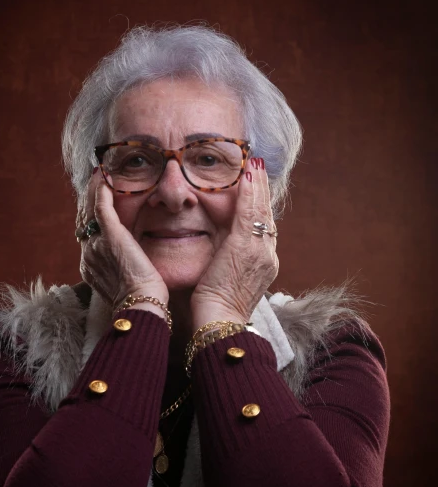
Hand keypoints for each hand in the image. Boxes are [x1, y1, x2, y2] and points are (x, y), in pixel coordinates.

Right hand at [79, 169, 168, 309]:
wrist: (141, 303)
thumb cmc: (141, 299)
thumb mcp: (125, 281)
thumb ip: (122, 268)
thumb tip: (131, 260)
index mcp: (90, 266)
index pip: (86, 235)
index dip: (89, 217)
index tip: (95, 203)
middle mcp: (88, 254)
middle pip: (83, 221)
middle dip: (87, 201)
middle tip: (95, 182)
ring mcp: (96, 244)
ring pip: (88, 212)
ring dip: (92, 192)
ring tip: (97, 176)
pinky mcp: (110, 236)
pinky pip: (101, 207)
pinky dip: (101, 191)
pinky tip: (105, 178)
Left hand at [190, 156, 278, 327]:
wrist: (219, 322)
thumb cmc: (217, 308)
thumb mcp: (228, 280)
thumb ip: (229, 260)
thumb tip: (222, 247)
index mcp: (264, 264)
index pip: (266, 229)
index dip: (262, 207)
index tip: (258, 190)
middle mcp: (268, 256)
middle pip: (268, 216)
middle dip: (263, 191)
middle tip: (258, 168)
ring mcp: (260, 251)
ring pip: (262, 211)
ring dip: (258, 185)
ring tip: (254, 164)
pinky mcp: (245, 247)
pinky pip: (250, 213)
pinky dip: (250, 191)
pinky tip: (247, 173)